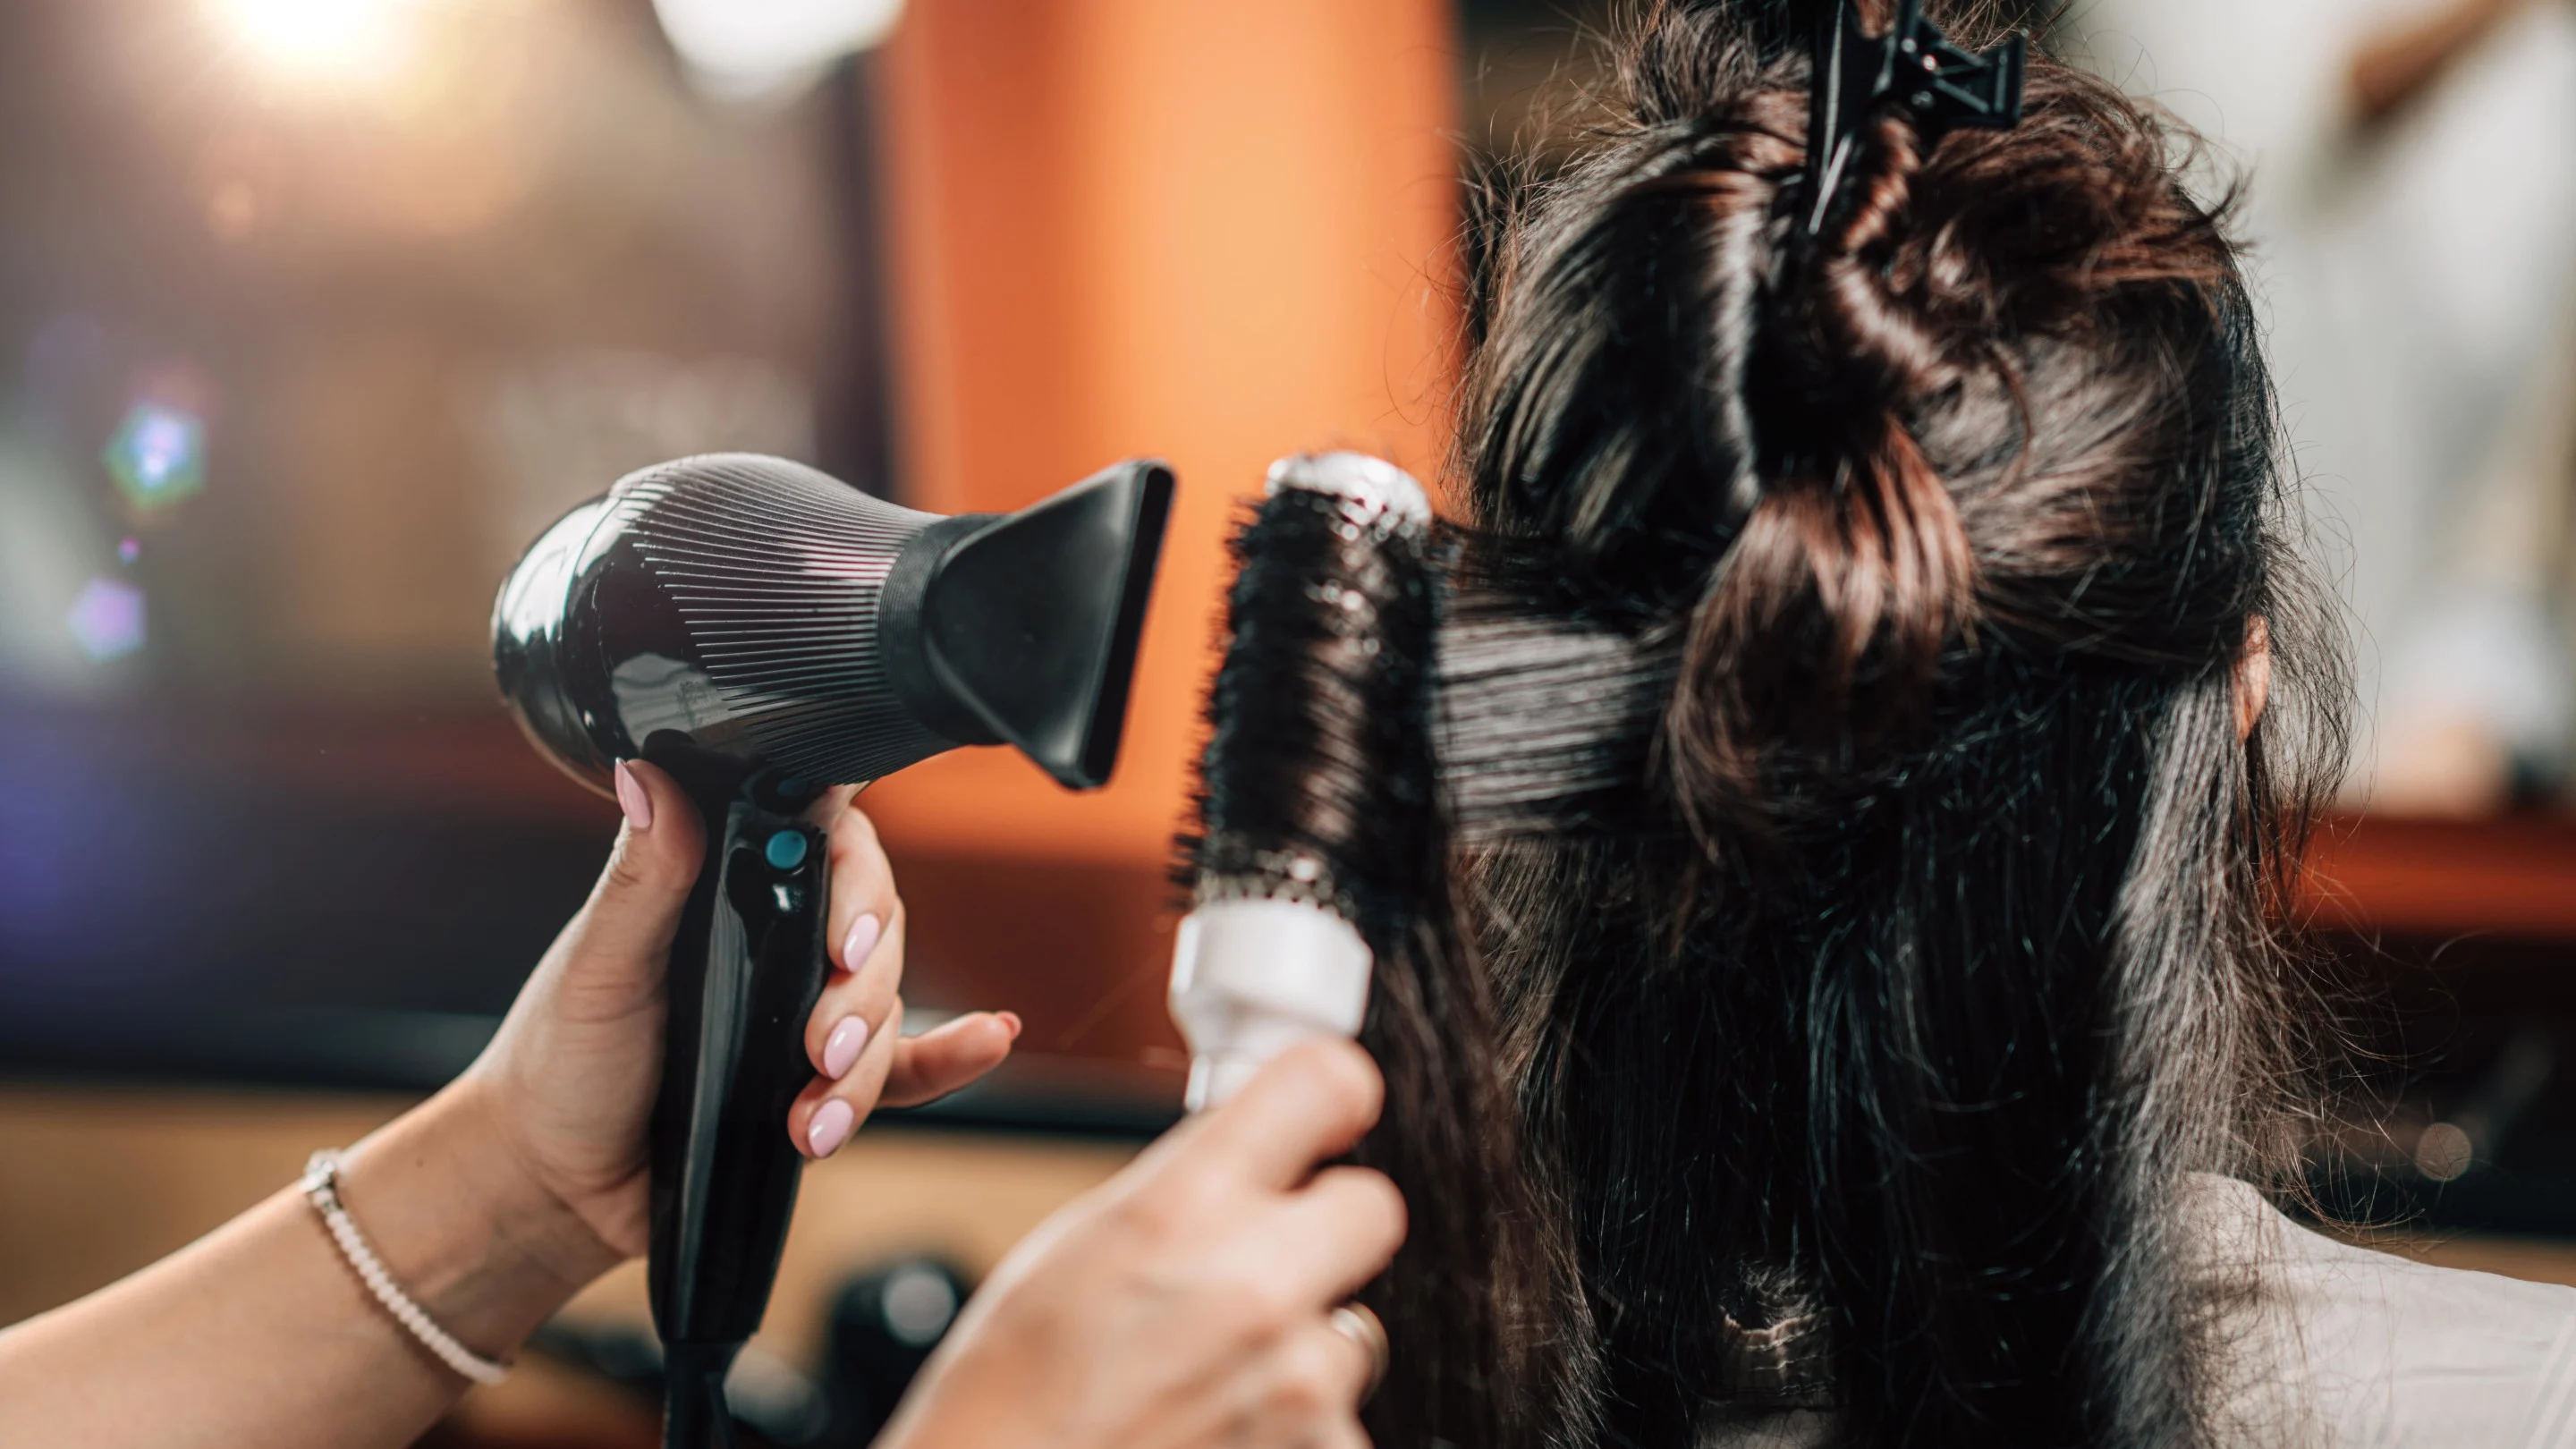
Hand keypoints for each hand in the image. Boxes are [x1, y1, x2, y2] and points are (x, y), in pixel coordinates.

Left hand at [449, 760, 1019, 1277]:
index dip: (855, 874)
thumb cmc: (561, 1065)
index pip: (825, 840)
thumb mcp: (598, 965)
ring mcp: (804, 1011)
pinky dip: (954, 1055)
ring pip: (888, 1006)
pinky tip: (987, 1039)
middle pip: (874, 927)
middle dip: (861, 990)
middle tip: (819, 1041)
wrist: (555, 1186)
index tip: (841, 933)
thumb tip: (647, 775)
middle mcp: (778, 938)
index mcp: (728, 886)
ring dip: (864, 1064)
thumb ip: (643, 877)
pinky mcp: (823, 1083)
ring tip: (813, 1115)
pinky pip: (909, 1064)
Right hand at [877, 1040, 1406, 1448]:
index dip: (1331, 1096)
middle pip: (1373, 1205)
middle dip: (1327, 1227)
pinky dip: (1292, 1426)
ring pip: (1355, 1328)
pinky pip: (1338, 1417)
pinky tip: (1218, 1428)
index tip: (1329, 1112)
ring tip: (1211, 1376)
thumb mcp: (1072, 1250)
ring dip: (1303, 1345)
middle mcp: (1255, 1285)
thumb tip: (1246, 1153)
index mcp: (1181, 1208)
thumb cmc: (1005, 1401)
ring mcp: (1298, 1380)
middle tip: (1267, 1261)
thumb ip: (1179, 1190)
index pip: (1326, 1082)